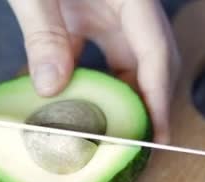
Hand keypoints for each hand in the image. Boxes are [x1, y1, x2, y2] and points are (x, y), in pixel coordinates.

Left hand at [7, 0, 179, 143]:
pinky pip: (98, 56)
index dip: (160, 98)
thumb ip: (44, 34)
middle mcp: (127, 5)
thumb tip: (51, 89)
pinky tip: (75, 104)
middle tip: (138, 145)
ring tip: (111, 134)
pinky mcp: (87, 15)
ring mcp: (109, 10)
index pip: (156, 52)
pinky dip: (90, 82)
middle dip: (149, 104)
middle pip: (152, 61)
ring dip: (120, 98)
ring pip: (127, 62)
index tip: (158, 136)